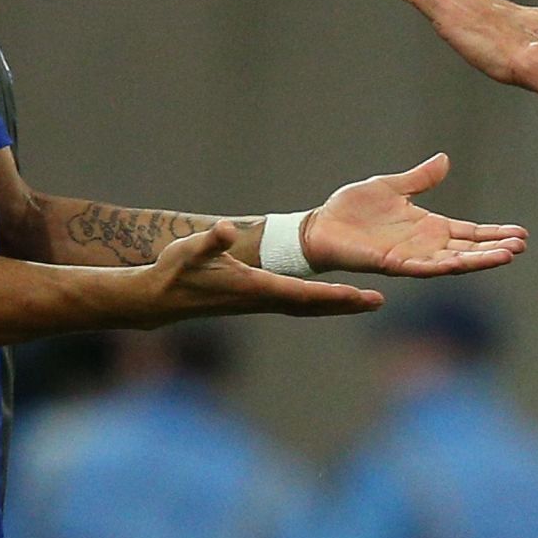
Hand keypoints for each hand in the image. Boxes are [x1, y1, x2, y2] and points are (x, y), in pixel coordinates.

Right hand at [144, 221, 384, 319]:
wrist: (161, 297)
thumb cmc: (176, 271)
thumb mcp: (191, 249)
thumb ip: (210, 241)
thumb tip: (225, 230)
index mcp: (255, 287)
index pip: (301, 294)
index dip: (331, 295)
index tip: (357, 295)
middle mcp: (263, 299)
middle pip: (313, 306)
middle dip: (345, 304)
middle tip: (377, 302)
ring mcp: (261, 303)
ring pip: (308, 308)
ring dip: (337, 305)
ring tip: (367, 302)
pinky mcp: (256, 301)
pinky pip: (297, 304)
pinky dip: (320, 302)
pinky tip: (333, 299)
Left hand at [302, 153, 527, 276]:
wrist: (322, 225)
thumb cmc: (353, 208)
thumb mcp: (393, 186)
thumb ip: (420, 178)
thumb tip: (445, 160)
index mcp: (428, 227)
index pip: (470, 232)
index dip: (493, 233)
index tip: (520, 234)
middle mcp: (425, 246)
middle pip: (468, 249)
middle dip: (494, 248)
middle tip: (521, 246)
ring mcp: (411, 257)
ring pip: (453, 261)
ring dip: (478, 260)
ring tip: (506, 256)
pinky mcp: (393, 264)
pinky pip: (423, 267)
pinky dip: (443, 265)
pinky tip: (461, 263)